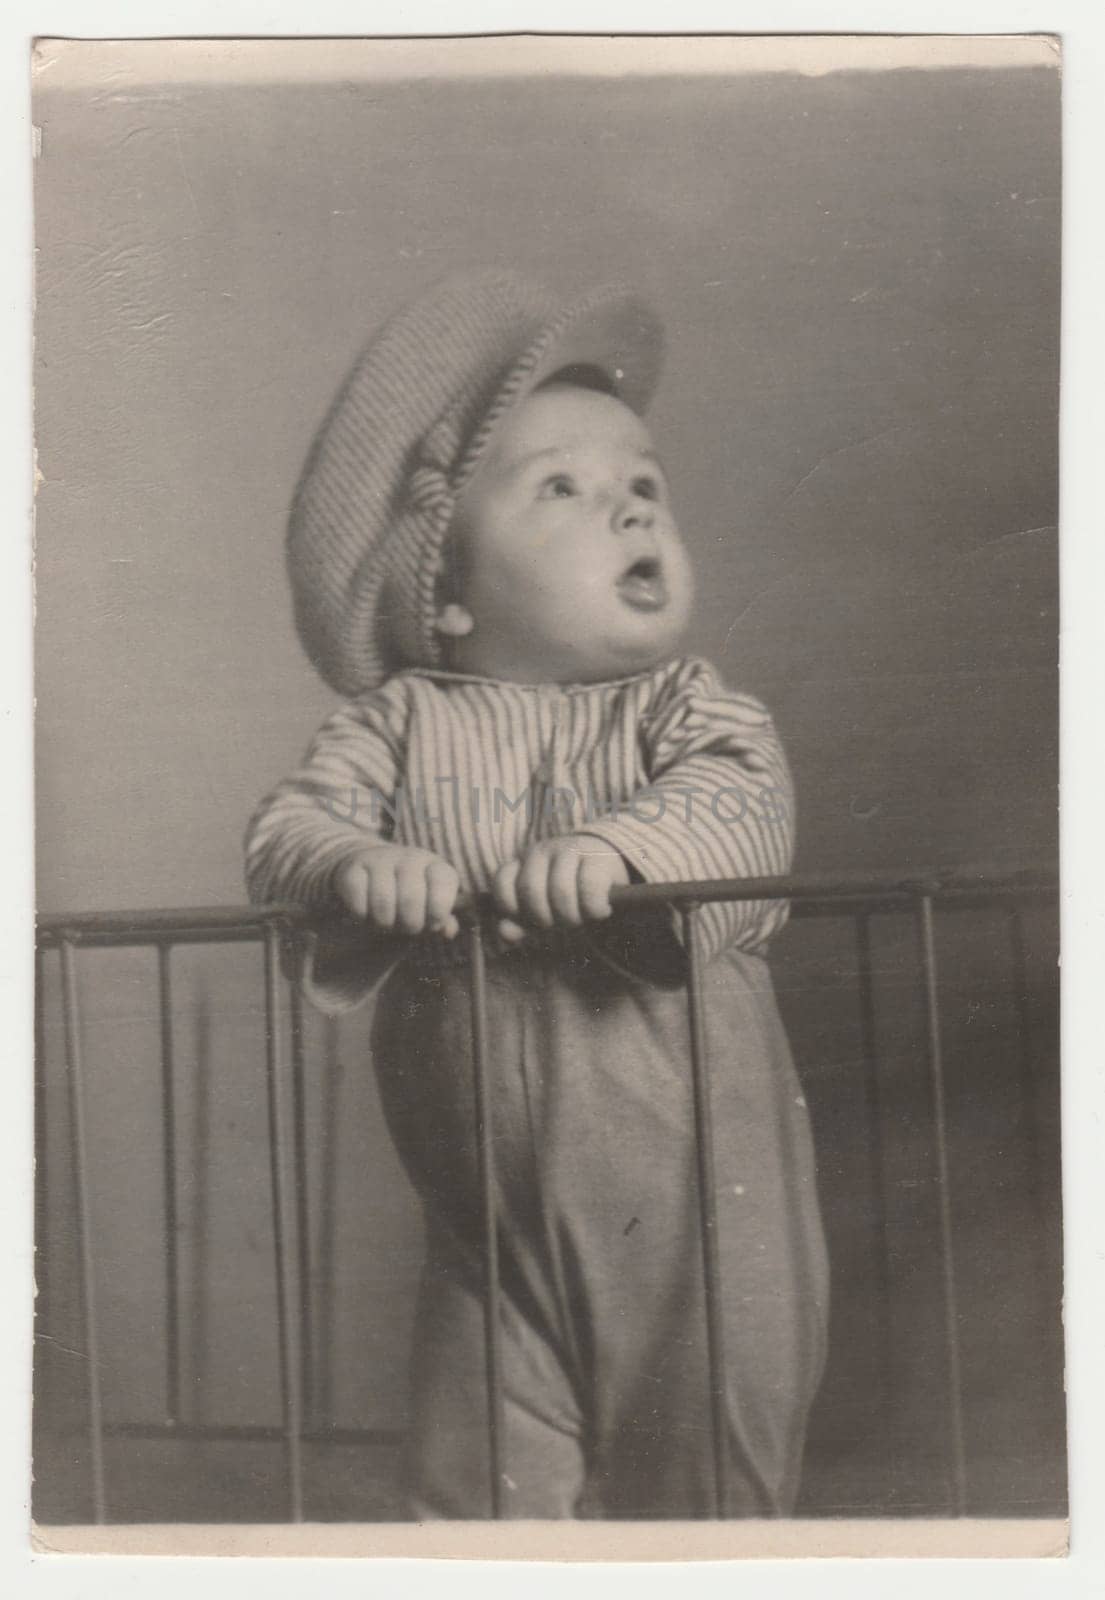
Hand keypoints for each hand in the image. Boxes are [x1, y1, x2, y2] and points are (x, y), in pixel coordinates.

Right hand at [335, 846, 460, 937]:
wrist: (366, 870)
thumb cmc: (405, 895)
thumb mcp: (428, 906)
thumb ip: (442, 920)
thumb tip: (449, 931)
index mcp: (434, 865)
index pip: (444, 884)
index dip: (438, 913)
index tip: (432, 924)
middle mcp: (409, 857)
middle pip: (411, 900)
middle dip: (409, 925)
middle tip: (405, 928)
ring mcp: (379, 859)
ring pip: (383, 903)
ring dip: (384, 924)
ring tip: (386, 922)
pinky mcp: (352, 869)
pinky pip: (358, 903)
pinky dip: (362, 917)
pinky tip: (366, 914)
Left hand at [491, 836, 630, 944]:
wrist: (610, 865)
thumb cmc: (570, 893)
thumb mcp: (542, 908)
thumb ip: (519, 922)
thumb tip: (505, 932)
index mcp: (523, 862)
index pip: (503, 883)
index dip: (512, 909)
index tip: (530, 919)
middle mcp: (543, 851)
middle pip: (530, 890)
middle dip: (544, 917)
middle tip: (560, 923)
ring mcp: (570, 850)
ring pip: (560, 891)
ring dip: (570, 916)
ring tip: (581, 918)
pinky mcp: (598, 858)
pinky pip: (590, 889)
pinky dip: (594, 909)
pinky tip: (601, 911)